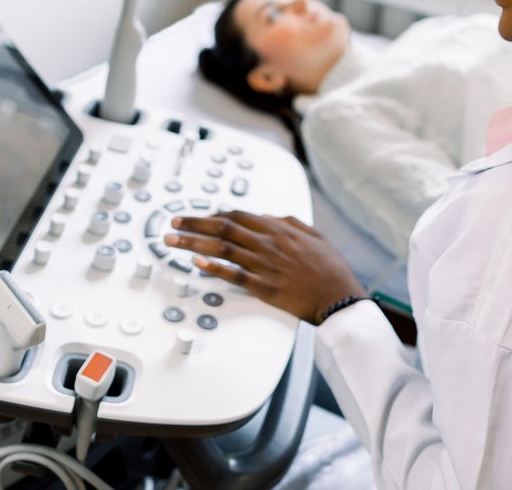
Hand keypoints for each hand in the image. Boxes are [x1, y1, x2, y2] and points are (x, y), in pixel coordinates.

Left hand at [165, 211, 365, 324]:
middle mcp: (268, 243)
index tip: (197, 217)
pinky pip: (233, 275)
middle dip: (193, 224)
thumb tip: (267, 216)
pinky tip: (195, 264)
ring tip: (172, 242)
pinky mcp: (263, 287)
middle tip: (173, 223)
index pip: (237, 216)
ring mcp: (264, 265)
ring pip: (222, 249)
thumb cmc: (329, 268)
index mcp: (278, 229)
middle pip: (222, 228)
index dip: (212, 215)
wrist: (338, 297)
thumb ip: (288, 222)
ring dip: (193, 244)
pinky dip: (213, 268)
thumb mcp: (314, 235)